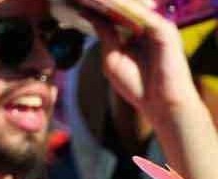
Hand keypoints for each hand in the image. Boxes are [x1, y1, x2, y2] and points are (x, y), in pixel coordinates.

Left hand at [87, 3, 198, 120]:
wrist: (160, 104)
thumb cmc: (137, 86)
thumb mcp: (112, 59)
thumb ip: (106, 36)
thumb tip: (92, 15)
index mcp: (135, 33)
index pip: (115, 14)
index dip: (98, 8)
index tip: (77, 2)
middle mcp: (147, 26)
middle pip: (125, 7)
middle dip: (105, 2)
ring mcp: (157, 26)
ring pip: (134, 7)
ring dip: (114, 2)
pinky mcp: (164, 30)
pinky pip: (143, 14)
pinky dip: (127, 9)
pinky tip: (110, 5)